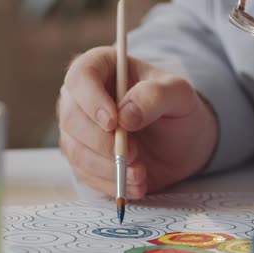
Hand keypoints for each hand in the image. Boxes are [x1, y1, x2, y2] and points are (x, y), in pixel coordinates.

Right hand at [57, 47, 217, 198]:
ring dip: (108, 167)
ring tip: (141, 173)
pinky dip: (110, 183)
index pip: (80, 76)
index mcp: (103, 67)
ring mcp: (79, 129)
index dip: (91, 100)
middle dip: (102, 142)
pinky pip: (84, 174)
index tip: (113, 122)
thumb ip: (155, 96)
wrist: (182, 142)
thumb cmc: (177, 109)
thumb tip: (125, 115)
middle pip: (71, 117)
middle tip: (134, 154)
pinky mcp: (84, 157)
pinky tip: (136, 184)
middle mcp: (83, 97)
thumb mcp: (179, 95)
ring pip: (75, 149)